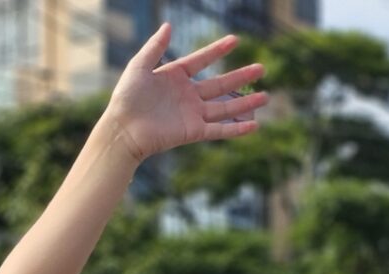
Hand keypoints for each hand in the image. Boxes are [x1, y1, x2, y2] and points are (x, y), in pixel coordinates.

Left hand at [101, 23, 265, 163]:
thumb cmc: (126, 98)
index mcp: (175, 77)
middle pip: (220, 84)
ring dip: (245, 103)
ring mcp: (192, 114)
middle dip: (241, 76)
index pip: (201, 61)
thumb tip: (168, 25)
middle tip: (262, 68)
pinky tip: (254, 126)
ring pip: (225, 108)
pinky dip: (236, 129)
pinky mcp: (193, 132)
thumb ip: (155, 47)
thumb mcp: (139, 66)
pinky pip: (219, 130)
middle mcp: (187, 96)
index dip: (218, 50)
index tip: (235, 40)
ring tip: (266, 96)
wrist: (122, 129)